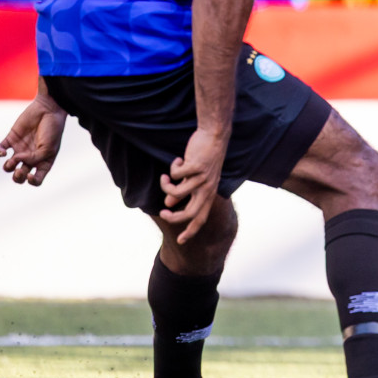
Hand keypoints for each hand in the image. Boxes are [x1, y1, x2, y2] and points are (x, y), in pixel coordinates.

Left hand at [0, 96, 67, 186]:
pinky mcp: (11, 139)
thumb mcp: (49, 147)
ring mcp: (21, 149)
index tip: (30, 175)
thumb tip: (18, 161)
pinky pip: (0, 150)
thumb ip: (35, 158)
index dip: (32, 182)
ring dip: (8, 166)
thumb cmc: (53, 129)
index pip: (36, 179)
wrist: (48, 109)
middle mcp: (31, 157)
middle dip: (18, 177)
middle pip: (20, 176)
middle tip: (20, 170)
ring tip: (13, 159)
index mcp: (43, 161)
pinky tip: (2, 152)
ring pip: (9, 166)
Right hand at [159, 127, 227, 243]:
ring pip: (176, 193)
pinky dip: (172, 168)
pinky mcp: (197, 166)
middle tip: (163, 211)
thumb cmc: (204, 157)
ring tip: (166, 176)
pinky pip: (176, 175)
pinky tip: (177, 160)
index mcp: (209, 193)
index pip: (202, 217)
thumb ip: (183, 191)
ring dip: (166, 185)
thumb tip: (169, 204)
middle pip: (190, 213)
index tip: (181, 241)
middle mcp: (208, 188)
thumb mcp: (195, 178)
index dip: (191, 231)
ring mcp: (203, 178)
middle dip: (173, 217)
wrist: (213, 136)